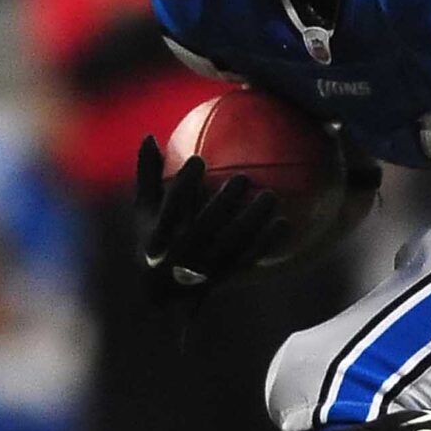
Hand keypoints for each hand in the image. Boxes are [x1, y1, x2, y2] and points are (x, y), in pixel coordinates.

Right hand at [135, 135, 288, 314]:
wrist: (165, 295)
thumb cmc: (156, 241)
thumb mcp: (145, 212)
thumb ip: (149, 176)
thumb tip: (150, 135)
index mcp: (158, 237)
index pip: (170, 209)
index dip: (183, 185)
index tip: (198, 159)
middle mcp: (180, 256)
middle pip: (204, 228)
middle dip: (223, 203)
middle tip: (243, 178)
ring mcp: (204, 269)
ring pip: (230, 245)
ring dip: (252, 221)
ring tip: (271, 196)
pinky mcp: (224, 278)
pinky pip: (248, 260)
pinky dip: (266, 243)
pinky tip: (285, 223)